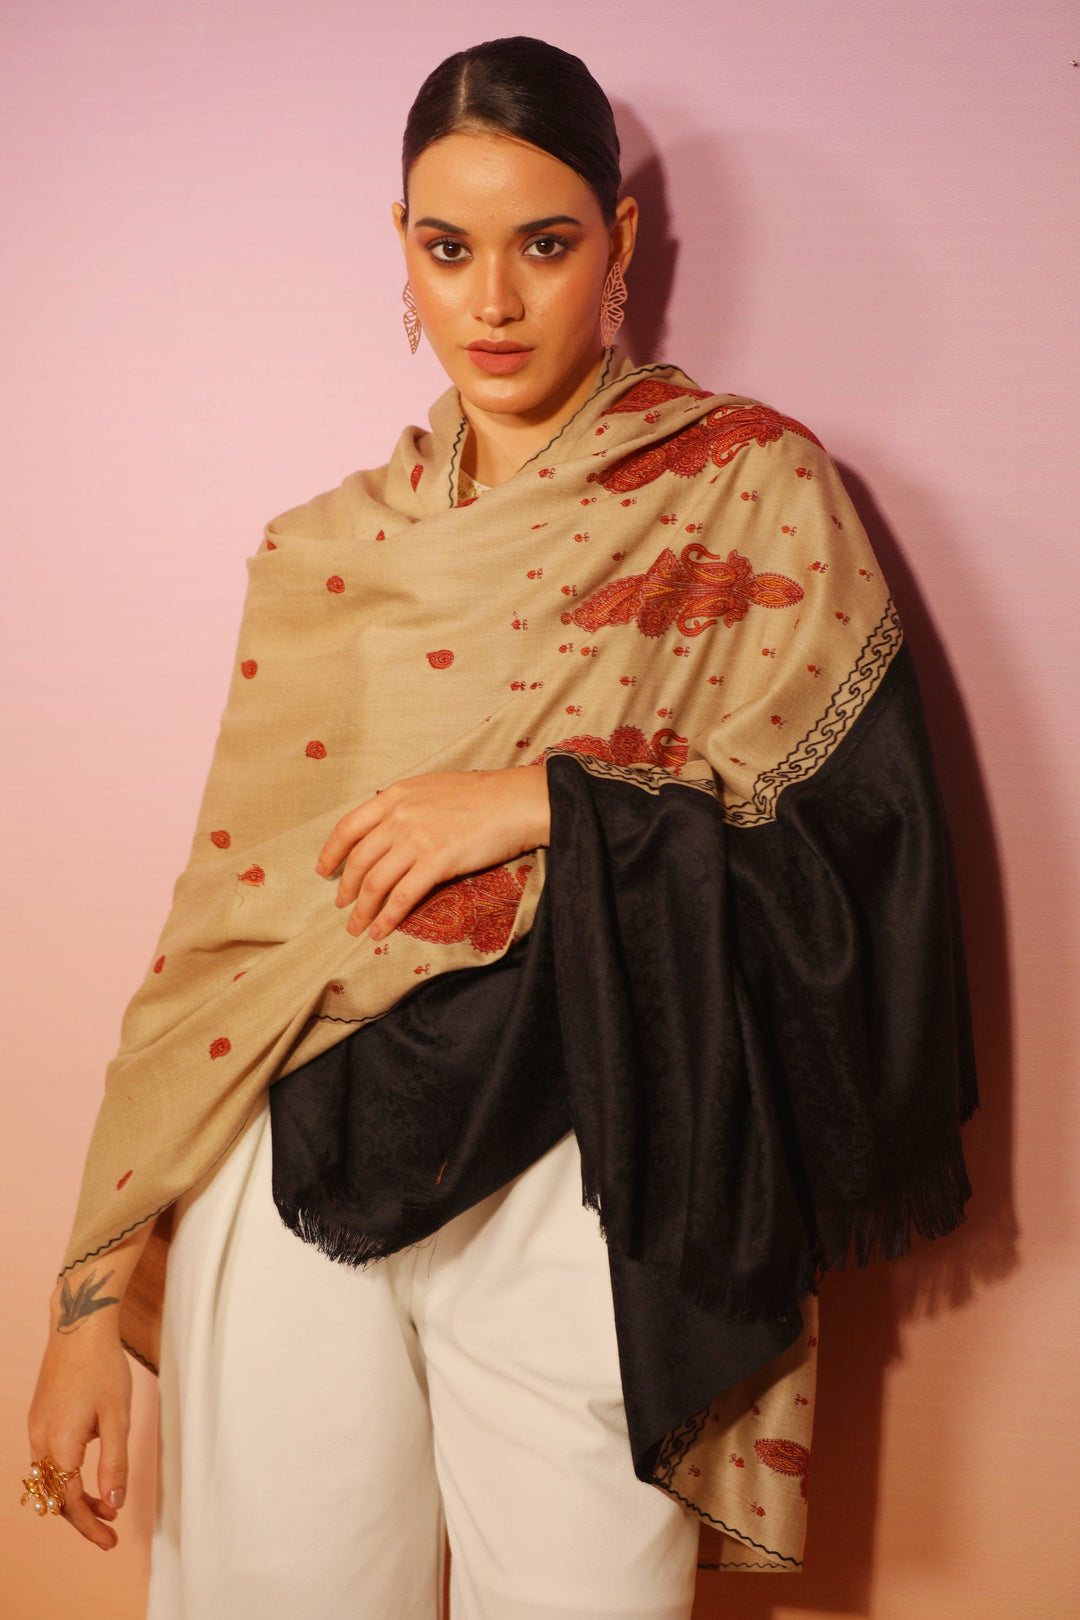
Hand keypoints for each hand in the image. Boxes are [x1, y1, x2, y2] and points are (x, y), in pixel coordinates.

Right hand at [28, 1302, 132, 1549]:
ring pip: (49, 1479)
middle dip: (81, 1517)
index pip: (69, 1502)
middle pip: (54, 1496)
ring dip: (73, 1496)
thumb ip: (115, 1462)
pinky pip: (47, 1460)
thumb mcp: (118, 1417)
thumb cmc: (103, 1367)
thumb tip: (113, 1503)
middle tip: (110, 1529)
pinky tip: (89, 1471)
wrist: (79, 1326)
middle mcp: (40, 1440)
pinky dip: (66, 1475)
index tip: (110, 1541)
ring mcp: (36, 1428)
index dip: (90, 1526)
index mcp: (59, 1444)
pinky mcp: (39, 1417)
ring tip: (105, 1503)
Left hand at [315, 764, 549, 939]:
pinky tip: (379, 932)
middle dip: (346, 888)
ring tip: (356, 927)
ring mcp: (417, 840)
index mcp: (395, 796)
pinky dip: (386, 919)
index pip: (348, 827)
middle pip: (359, 860)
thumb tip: (385, 824)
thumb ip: (404, 805)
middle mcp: (399, 817)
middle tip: (341, 905)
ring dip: (362, 910)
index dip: (331, 852)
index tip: (324, 870)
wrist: (516, 802)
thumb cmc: (481, 795)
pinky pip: (402, 897)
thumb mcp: (431, 788)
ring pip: (375, 883)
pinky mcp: (437, 862)